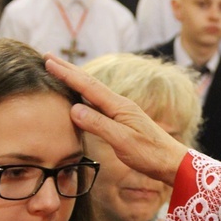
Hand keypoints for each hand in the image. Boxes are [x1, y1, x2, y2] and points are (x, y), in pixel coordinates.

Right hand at [44, 54, 187, 185]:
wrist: (172, 163)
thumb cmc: (150, 154)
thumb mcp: (122, 141)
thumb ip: (99, 124)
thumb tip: (74, 109)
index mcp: (119, 106)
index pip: (88, 86)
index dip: (67, 74)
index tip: (48, 61)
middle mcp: (120, 105)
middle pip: (89, 83)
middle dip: (68, 70)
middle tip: (48, 57)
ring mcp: (122, 112)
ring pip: (93, 92)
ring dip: (75, 80)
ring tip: (60, 71)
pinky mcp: (123, 121)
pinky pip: (98, 104)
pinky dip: (85, 96)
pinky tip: (81, 98)